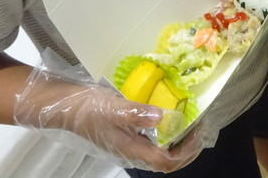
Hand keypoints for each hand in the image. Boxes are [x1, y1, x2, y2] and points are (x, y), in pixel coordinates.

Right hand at [70, 91, 202, 171]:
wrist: (65, 107)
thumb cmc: (88, 108)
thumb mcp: (113, 108)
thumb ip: (137, 114)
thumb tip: (161, 116)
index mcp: (132, 149)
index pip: (166, 161)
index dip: (186, 152)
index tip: (199, 133)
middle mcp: (132, 151)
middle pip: (166, 161)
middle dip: (187, 149)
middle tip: (201, 128)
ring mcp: (128, 144)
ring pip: (160, 150)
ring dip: (178, 142)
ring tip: (191, 123)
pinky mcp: (125, 135)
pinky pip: (151, 140)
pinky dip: (165, 132)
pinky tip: (168, 117)